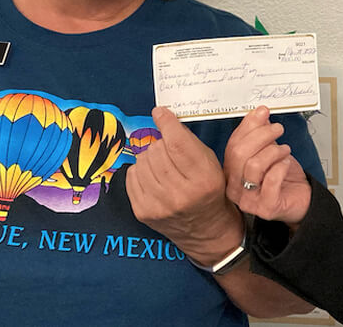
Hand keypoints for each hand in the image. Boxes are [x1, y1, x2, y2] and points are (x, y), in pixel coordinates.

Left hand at [126, 106, 242, 264]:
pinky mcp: (142, 212)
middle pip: (157, 150)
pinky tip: (152, 176)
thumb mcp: (211, 164)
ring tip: (162, 164)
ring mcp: (159, 205)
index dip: (166, 123)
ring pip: (142, 161)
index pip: (178, 144)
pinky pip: (131, 176)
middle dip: (161, 143)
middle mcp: (181, 194)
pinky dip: (140, 171)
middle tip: (169, 149)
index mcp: (203, 179)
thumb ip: (189, 142)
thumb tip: (163, 119)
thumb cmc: (210, 192)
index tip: (160, 112)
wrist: (205, 231)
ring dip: (150, 157)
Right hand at [224, 106, 311, 226]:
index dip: (248, 126)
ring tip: (285, 149)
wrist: (300, 199)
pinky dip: (280, 167)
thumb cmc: (282, 177)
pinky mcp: (265, 207)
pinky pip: (270, 181)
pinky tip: (285, 163)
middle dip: (261, 135)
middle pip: (239, 154)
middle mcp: (234, 187)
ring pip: (253, 166)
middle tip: (277, 129)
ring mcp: (248, 200)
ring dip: (273, 151)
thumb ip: (260, 133)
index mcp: (231, 172)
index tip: (262, 112)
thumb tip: (259, 112)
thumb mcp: (269, 150)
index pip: (232, 145)